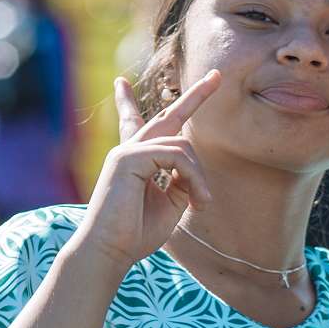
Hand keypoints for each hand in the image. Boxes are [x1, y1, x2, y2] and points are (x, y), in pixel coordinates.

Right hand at [72, 70, 220, 273]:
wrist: (111, 251)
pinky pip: (176, 156)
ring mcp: (127, 151)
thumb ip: (181, 181)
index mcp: (135, 160)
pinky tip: (195, 200)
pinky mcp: (129, 157)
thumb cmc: (136, 233)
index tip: (120, 83)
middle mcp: (129, 150)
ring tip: (202, 203)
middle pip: (168, 116)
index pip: (136, 124)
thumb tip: (192, 167)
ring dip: (199, 177)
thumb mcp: (170, 204)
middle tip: (217, 76)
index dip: (130, 103)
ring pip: (182, 147)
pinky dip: (193, 177)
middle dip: (195, 96)